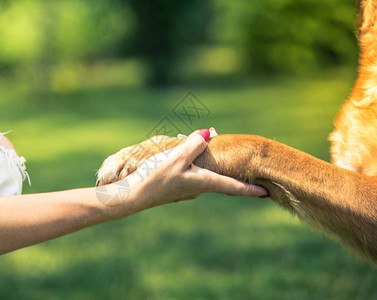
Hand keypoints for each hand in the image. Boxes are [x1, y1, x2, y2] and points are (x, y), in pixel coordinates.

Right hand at [125, 129, 268, 207]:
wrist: (132, 196)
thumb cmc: (155, 178)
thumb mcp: (176, 158)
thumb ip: (195, 144)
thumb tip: (209, 134)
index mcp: (204, 182)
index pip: (233, 187)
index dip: (251, 189)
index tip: (267, 193)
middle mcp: (199, 187)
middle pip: (223, 177)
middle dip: (234, 168)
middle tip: (245, 159)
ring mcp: (187, 187)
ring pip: (208, 171)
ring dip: (214, 159)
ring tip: (212, 139)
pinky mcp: (176, 184)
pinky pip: (195, 170)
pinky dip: (199, 159)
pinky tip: (188, 149)